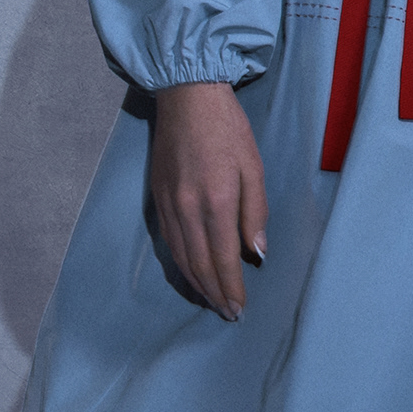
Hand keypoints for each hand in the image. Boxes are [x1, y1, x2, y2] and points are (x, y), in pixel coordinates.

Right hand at [149, 81, 267, 318]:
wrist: (187, 97)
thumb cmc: (228, 129)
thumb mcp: (254, 166)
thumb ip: (255, 212)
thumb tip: (255, 253)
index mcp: (216, 202)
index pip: (223, 259)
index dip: (231, 287)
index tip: (239, 308)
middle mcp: (187, 209)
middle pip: (199, 265)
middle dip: (214, 294)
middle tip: (227, 314)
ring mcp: (168, 204)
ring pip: (180, 257)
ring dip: (195, 284)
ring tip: (210, 301)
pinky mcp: (157, 198)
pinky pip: (168, 242)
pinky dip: (180, 264)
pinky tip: (189, 273)